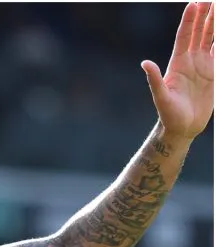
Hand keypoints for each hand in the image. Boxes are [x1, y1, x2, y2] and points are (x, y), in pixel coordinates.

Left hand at [143, 2, 213, 138]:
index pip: (185, 36)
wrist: (182, 127)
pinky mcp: (214, 75)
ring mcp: (204, 66)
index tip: (193, 4)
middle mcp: (191, 61)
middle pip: (200, 33)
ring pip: (212, 40)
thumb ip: (154, 80)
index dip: (189, 20)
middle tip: (210, 0)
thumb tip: (145, 63)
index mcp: (178, 63)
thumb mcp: (160, 97)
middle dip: (206, 16)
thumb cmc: (168, 114)